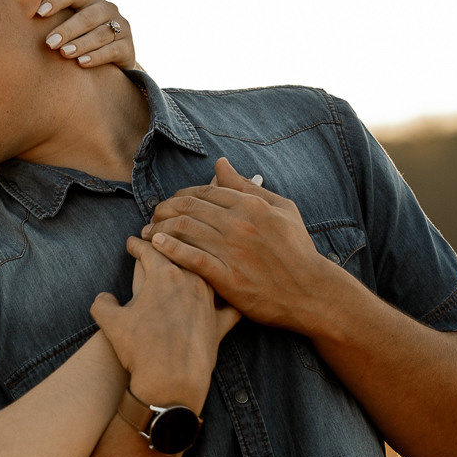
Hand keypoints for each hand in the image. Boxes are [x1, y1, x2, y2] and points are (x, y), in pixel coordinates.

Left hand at [34, 0, 134, 70]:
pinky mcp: (127, 46)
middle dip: (67, 29)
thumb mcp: (74, 2)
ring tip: (64, 54)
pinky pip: (112, 50)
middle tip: (48, 43)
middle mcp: (106, 7)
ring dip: (81, 43)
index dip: (57, 0)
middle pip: (87, 16)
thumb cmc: (81, 25)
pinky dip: (96, 56)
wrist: (109, 54)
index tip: (39, 13)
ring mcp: (120, 26)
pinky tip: (81, 64)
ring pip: (100, 34)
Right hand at [89, 238, 239, 408]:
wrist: (171, 381)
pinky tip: (223, 298)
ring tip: (186, 267)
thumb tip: (103, 298)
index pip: (149, 248)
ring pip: (205, 271)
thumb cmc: (139, 350)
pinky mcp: (221, 323)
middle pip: (181, 253)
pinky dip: (225, 298)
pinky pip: (227, 304)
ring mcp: (210, 301)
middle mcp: (192, 281)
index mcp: (164, 275)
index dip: (137, 243)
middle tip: (159, 243)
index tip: (132, 242)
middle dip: (169, 247)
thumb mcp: (109, 323)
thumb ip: (102, 304)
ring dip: (195, 266)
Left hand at [145, 157, 341, 332]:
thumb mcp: (282, 210)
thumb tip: (220, 164)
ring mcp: (232, 250)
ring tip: (146, 234)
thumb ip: (247, 187)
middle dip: (163, 209)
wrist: (310, 292)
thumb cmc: (297, 250)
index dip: (181, 195)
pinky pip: (190, 258)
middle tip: (152, 217)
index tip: (169, 203)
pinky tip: (155, 246)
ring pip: (184, 229)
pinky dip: (169, 249)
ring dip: (159, 228)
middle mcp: (239, 224)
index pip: (204, 192)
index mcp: (251, 205)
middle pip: (188, 208)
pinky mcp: (227, 276)